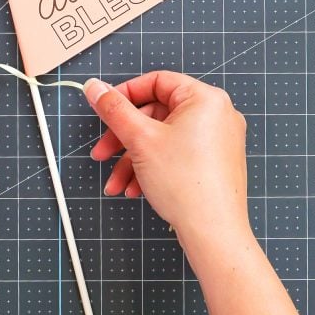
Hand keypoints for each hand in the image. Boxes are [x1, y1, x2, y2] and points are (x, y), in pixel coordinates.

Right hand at [84, 71, 250, 263]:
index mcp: (205, 99)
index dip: (125, 94)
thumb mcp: (140, 140)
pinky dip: (152, 169)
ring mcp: (218, 141)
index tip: (104, 109)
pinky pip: (177, 155)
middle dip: (124, 138)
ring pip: (163, 140)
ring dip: (133, 160)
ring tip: (115, 183)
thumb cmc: (186, 184)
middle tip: (102, 153)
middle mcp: (217, 115)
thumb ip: (114, 110)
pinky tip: (135, 190)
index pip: (157, 82)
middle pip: (157, 114)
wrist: (212, 232)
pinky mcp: (214, 164)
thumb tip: (95, 87)